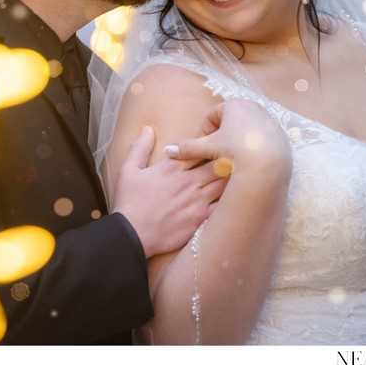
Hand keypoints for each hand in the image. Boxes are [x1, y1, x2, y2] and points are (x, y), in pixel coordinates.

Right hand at [111, 126, 226, 258]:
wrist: (132, 235)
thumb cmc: (129, 202)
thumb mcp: (128, 170)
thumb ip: (140, 147)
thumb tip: (148, 129)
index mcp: (173, 168)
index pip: (200, 149)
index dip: (209, 145)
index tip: (214, 144)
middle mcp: (189, 183)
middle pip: (219, 164)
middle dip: (227, 159)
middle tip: (233, 157)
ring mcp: (198, 202)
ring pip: (226, 184)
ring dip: (231, 178)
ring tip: (237, 175)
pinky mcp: (202, 220)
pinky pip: (224, 206)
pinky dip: (230, 199)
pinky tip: (234, 198)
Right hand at [164, 99, 290, 174]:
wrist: (269, 164)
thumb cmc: (236, 150)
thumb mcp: (209, 148)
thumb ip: (188, 148)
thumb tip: (167, 150)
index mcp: (234, 105)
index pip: (213, 116)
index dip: (206, 132)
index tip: (207, 147)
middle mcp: (253, 106)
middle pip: (230, 121)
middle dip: (222, 136)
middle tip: (220, 153)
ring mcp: (268, 118)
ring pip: (246, 128)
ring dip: (238, 140)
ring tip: (236, 158)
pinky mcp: (280, 131)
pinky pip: (262, 137)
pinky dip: (254, 145)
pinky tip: (252, 160)